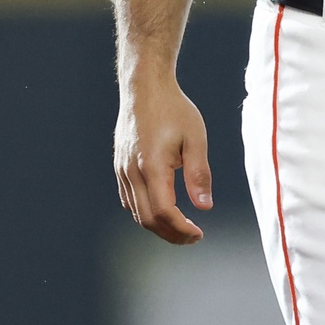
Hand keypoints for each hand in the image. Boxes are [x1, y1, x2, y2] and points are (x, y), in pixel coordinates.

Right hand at [115, 76, 212, 243]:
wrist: (144, 87)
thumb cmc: (173, 109)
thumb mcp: (195, 138)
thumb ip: (199, 173)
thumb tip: (205, 207)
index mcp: (151, 165)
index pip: (163, 212)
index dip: (181, 229)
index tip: (199, 234)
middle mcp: (131, 172)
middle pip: (147, 219)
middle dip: (171, 234)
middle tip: (193, 237)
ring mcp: (122, 170)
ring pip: (136, 212)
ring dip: (158, 226)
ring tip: (182, 227)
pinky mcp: (119, 167)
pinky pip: (129, 200)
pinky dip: (146, 212)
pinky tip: (164, 210)